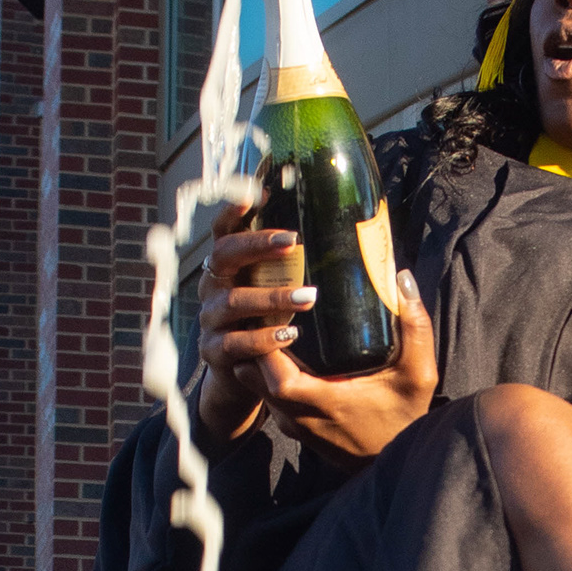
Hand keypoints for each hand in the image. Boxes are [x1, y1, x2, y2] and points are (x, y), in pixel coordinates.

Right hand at [192, 206, 309, 447]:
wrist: (242, 378)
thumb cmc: (269, 324)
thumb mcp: (276, 292)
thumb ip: (296, 268)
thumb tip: (360, 240)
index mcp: (229, 266)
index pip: (225, 229)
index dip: (235, 209)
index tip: (258, 192)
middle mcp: (214, 286)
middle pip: (224, 255)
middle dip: (257, 244)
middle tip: (293, 241)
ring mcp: (211, 319)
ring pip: (233, 301)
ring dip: (271, 297)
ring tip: (308, 297)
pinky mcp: (215, 352)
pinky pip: (235, 343)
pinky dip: (263, 339)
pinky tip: (289, 337)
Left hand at [196, 209, 437, 467]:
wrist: (394, 465)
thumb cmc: (405, 420)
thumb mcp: (419, 375)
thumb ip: (415, 328)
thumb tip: (402, 278)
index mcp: (323, 402)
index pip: (274, 373)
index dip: (267, 342)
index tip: (276, 309)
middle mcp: (299, 417)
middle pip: (255, 374)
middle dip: (256, 340)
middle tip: (269, 304)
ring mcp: (293, 424)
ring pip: (256, 384)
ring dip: (259, 355)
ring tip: (273, 320)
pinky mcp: (293, 427)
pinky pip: (267, 394)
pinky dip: (267, 371)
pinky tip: (285, 348)